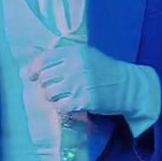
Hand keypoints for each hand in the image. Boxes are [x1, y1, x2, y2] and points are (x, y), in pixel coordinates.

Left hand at [25, 44, 155, 119]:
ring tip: (62, 97)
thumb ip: (65, 57)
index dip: (33, 69)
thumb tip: (38, 65)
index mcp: (74, 52)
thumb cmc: (106, 71)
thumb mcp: (87, 55)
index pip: (43, 59)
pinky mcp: (84, 100)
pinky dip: (60, 108)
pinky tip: (67, 105)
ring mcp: (79, 84)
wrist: (130, 87)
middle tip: (53, 88)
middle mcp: (75, 66)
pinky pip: (60, 106)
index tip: (31, 76)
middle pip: (44, 78)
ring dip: (53, 97)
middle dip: (45, 85)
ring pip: (49, 93)